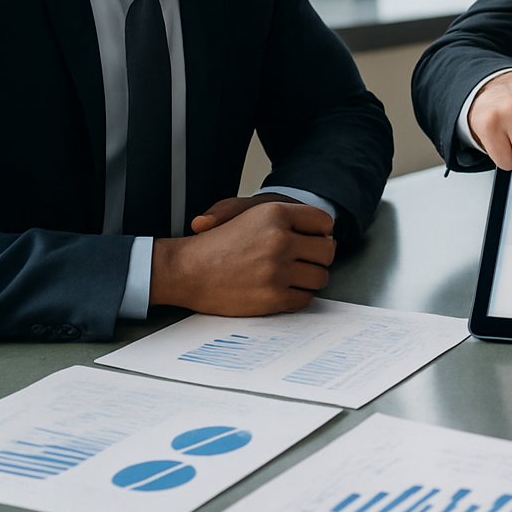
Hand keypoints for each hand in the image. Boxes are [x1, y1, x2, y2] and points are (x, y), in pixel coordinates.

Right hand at [150, 199, 335, 314]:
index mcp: (275, 213)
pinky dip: (298, 296)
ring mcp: (277, 269)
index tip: (311, 242)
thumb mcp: (247, 214)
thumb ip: (287, 217)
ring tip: (292, 277)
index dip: (321, 234)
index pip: (324, 222)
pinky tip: (282, 290)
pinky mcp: (272, 296)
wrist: (184, 270)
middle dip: (318, 258)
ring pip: (320, 277)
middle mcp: (279, 239)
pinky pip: (305, 298)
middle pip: (327, 252)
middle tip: (304, 262)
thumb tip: (327, 233)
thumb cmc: (216, 243)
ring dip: (310, 279)